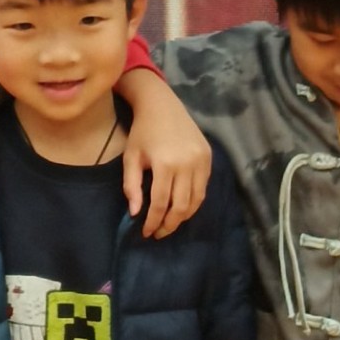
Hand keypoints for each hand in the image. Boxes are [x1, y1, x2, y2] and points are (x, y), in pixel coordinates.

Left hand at [119, 68, 211, 237]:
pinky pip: (203, 188)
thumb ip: (132, 186)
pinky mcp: (209, 158)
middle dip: (169, 224)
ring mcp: (201, 161)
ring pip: (196, 200)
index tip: (146, 232)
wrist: (163, 106)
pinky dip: (193, 201)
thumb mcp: (131, 158)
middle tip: (159, 233)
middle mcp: (187, 164)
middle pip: (181, 206)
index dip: (153, 221)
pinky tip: (182, 206)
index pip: (161, 203)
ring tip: (170, 223)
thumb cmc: (143, 132)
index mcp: (165, 164)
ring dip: (183, 216)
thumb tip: (135, 213)